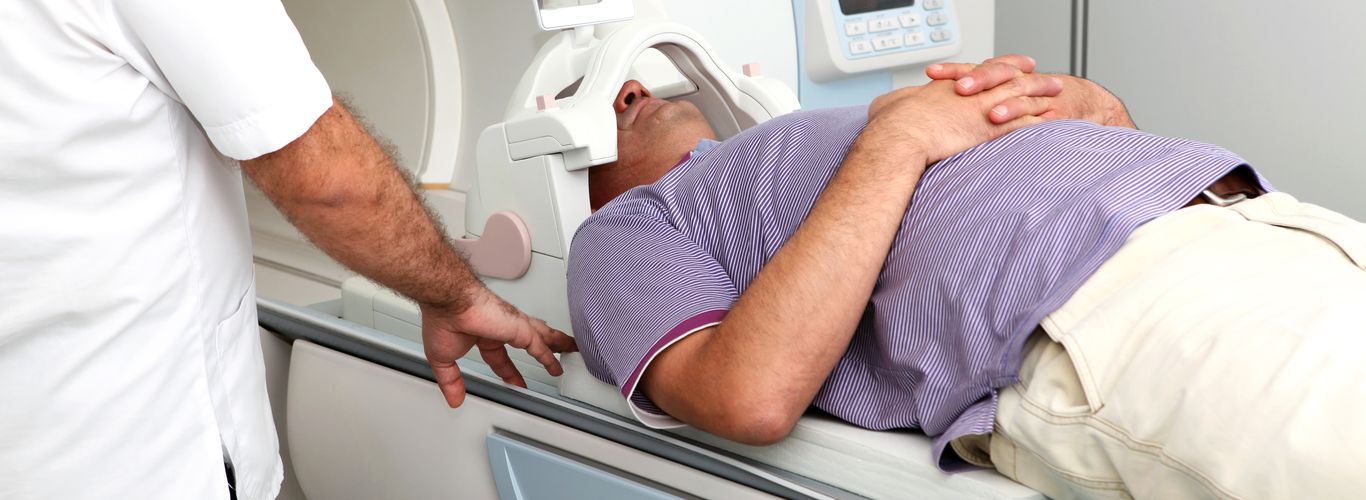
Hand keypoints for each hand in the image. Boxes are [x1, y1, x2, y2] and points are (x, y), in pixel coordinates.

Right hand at [420, 287, 576, 407]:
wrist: (449, 301)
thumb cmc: (443, 318)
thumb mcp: (444, 359)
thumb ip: (451, 381)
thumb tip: (454, 399)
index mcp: (483, 334)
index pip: (501, 358)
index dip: (509, 372)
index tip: (516, 381)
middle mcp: (501, 328)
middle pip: (528, 341)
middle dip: (542, 349)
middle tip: (554, 357)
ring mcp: (513, 327)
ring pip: (542, 338)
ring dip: (557, 345)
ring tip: (570, 350)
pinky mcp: (520, 329)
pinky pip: (541, 346)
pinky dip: (550, 356)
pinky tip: (558, 364)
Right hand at [867, 76, 1061, 162]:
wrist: (900, 134)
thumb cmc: (892, 123)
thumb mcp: (891, 104)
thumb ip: (898, 102)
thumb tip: (885, 104)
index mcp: (954, 84)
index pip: (986, 69)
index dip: (1005, 65)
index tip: (1020, 64)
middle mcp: (973, 92)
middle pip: (1011, 79)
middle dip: (1033, 78)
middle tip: (1049, 78)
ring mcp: (984, 108)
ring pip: (1023, 98)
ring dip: (1042, 97)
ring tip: (1059, 98)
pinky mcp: (990, 128)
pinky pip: (1023, 125)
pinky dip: (1039, 125)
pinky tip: (1052, 127)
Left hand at [927, 55, 1135, 127]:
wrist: (1084, 108)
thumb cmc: (1033, 108)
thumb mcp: (1001, 102)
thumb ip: (973, 104)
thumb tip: (934, 107)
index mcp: (1003, 79)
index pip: (976, 69)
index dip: (954, 70)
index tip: (931, 73)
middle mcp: (1018, 82)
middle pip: (996, 74)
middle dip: (976, 79)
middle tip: (958, 86)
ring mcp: (1036, 97)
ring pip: (1016, 91)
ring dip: (997, 98)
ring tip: (981, 107)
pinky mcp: (1050, 114)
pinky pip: (1034, 114)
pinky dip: (1018, 116)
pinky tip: (1002, 120)